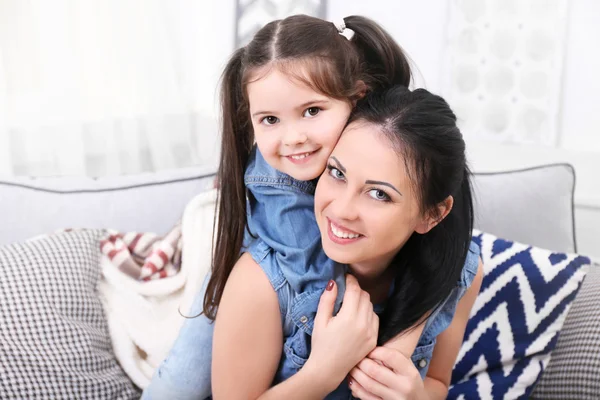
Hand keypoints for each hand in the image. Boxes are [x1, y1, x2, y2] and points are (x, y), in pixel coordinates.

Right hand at [305, 274, 378, 389]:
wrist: (328, 370)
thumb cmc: (321, 344)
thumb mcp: (320, 320)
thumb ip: (327, 300)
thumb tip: (333, 282)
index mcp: (349, 318)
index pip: (355, 290)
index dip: (350, 281)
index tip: (345, 278)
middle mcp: (364, 324)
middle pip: (365, 296)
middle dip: (356, 290)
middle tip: (346, 292)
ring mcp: (371, 333)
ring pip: (371, 306)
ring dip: (362, 301)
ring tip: (350, 306)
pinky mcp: (374, 340)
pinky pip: (374, 319)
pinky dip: (367, 313)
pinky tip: (357, 318)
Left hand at [348, 347, 425, 399]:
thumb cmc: (408, 379)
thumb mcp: (407, 367)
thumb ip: (393, 357)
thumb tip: (369, 344)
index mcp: (410, 373)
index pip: (390, 357)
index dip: (375, 350)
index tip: (369, 348)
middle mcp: (403, 387)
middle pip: (375, 371)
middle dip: (361, 362)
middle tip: (355, 356)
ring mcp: (394, 399)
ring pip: (368, 384)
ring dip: (355, 373)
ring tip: (351, 366)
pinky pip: (366, 397)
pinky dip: (355, 387)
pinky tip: (352, 380)